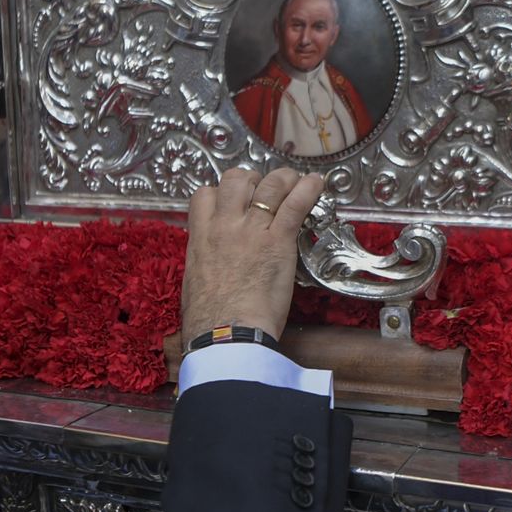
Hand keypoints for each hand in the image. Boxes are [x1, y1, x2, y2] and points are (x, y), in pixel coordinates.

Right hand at [182, 167, 323, 344]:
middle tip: (264, 188)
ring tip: (293, 180)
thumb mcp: (196, 285)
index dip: (219, 192)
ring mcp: (251, 231)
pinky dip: (307, 190)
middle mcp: (224, 227)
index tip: (232, 198)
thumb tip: (210, 270)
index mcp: (201, 239)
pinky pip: (294, 205)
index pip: (204, 195)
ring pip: (267, 186)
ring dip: (282, 179)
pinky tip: (316, 184)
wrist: (225, 333)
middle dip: (251, 178)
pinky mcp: (277, 241)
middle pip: (235, 180)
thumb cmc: (209, 321)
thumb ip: (205, 266)